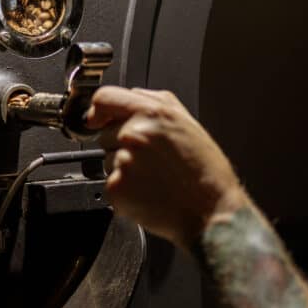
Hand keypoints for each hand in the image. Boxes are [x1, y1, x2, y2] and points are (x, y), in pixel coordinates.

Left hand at [85, 86, 247, 250]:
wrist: (210, 211)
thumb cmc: (205, 172)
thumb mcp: (189, 123)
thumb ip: (157, 103)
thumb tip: (132, 96)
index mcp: (153, 114)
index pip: (104, 98)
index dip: (98, 110)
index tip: (97, 120)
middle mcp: (135, 134)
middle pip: (105, 133)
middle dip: (120, 144)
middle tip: (151, 160)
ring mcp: (124, 161)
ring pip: (107, 159)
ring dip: (124, 168)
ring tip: (154, 177)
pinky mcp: (116, 187)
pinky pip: (111, 183)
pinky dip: (125, 189)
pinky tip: (148, 191)